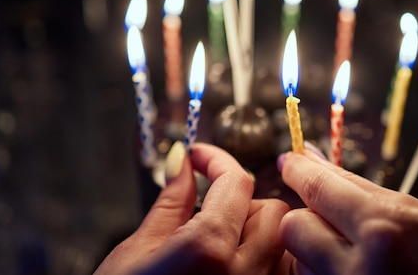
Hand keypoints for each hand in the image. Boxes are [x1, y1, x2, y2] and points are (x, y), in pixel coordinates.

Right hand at [95, 142, 291, 274]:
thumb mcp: (138, 248)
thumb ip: (172, 200)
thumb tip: (182, 161)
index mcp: (209, 249)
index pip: (236, 181)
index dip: (216, 159)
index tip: (198, 154)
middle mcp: (244, 274)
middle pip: (272, 210)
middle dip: (240, 200)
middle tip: (203, 208)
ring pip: (279, 242)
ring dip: (252, 230)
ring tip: (212, 242)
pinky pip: (274, 272)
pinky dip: (258, 258)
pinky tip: (224, 266)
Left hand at [278, 150, 417, 274]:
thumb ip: (359, 187)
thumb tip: (313, 159)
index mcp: (385, 231)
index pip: (318, 188)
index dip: (299, 169)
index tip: (291, 162)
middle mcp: (360, 269)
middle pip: (295, 226)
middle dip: (310, 216)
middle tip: (336, 217)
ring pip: (300, 260)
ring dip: (318, 250)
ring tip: (358, 254)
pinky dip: (327, 273)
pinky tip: (358, 271)